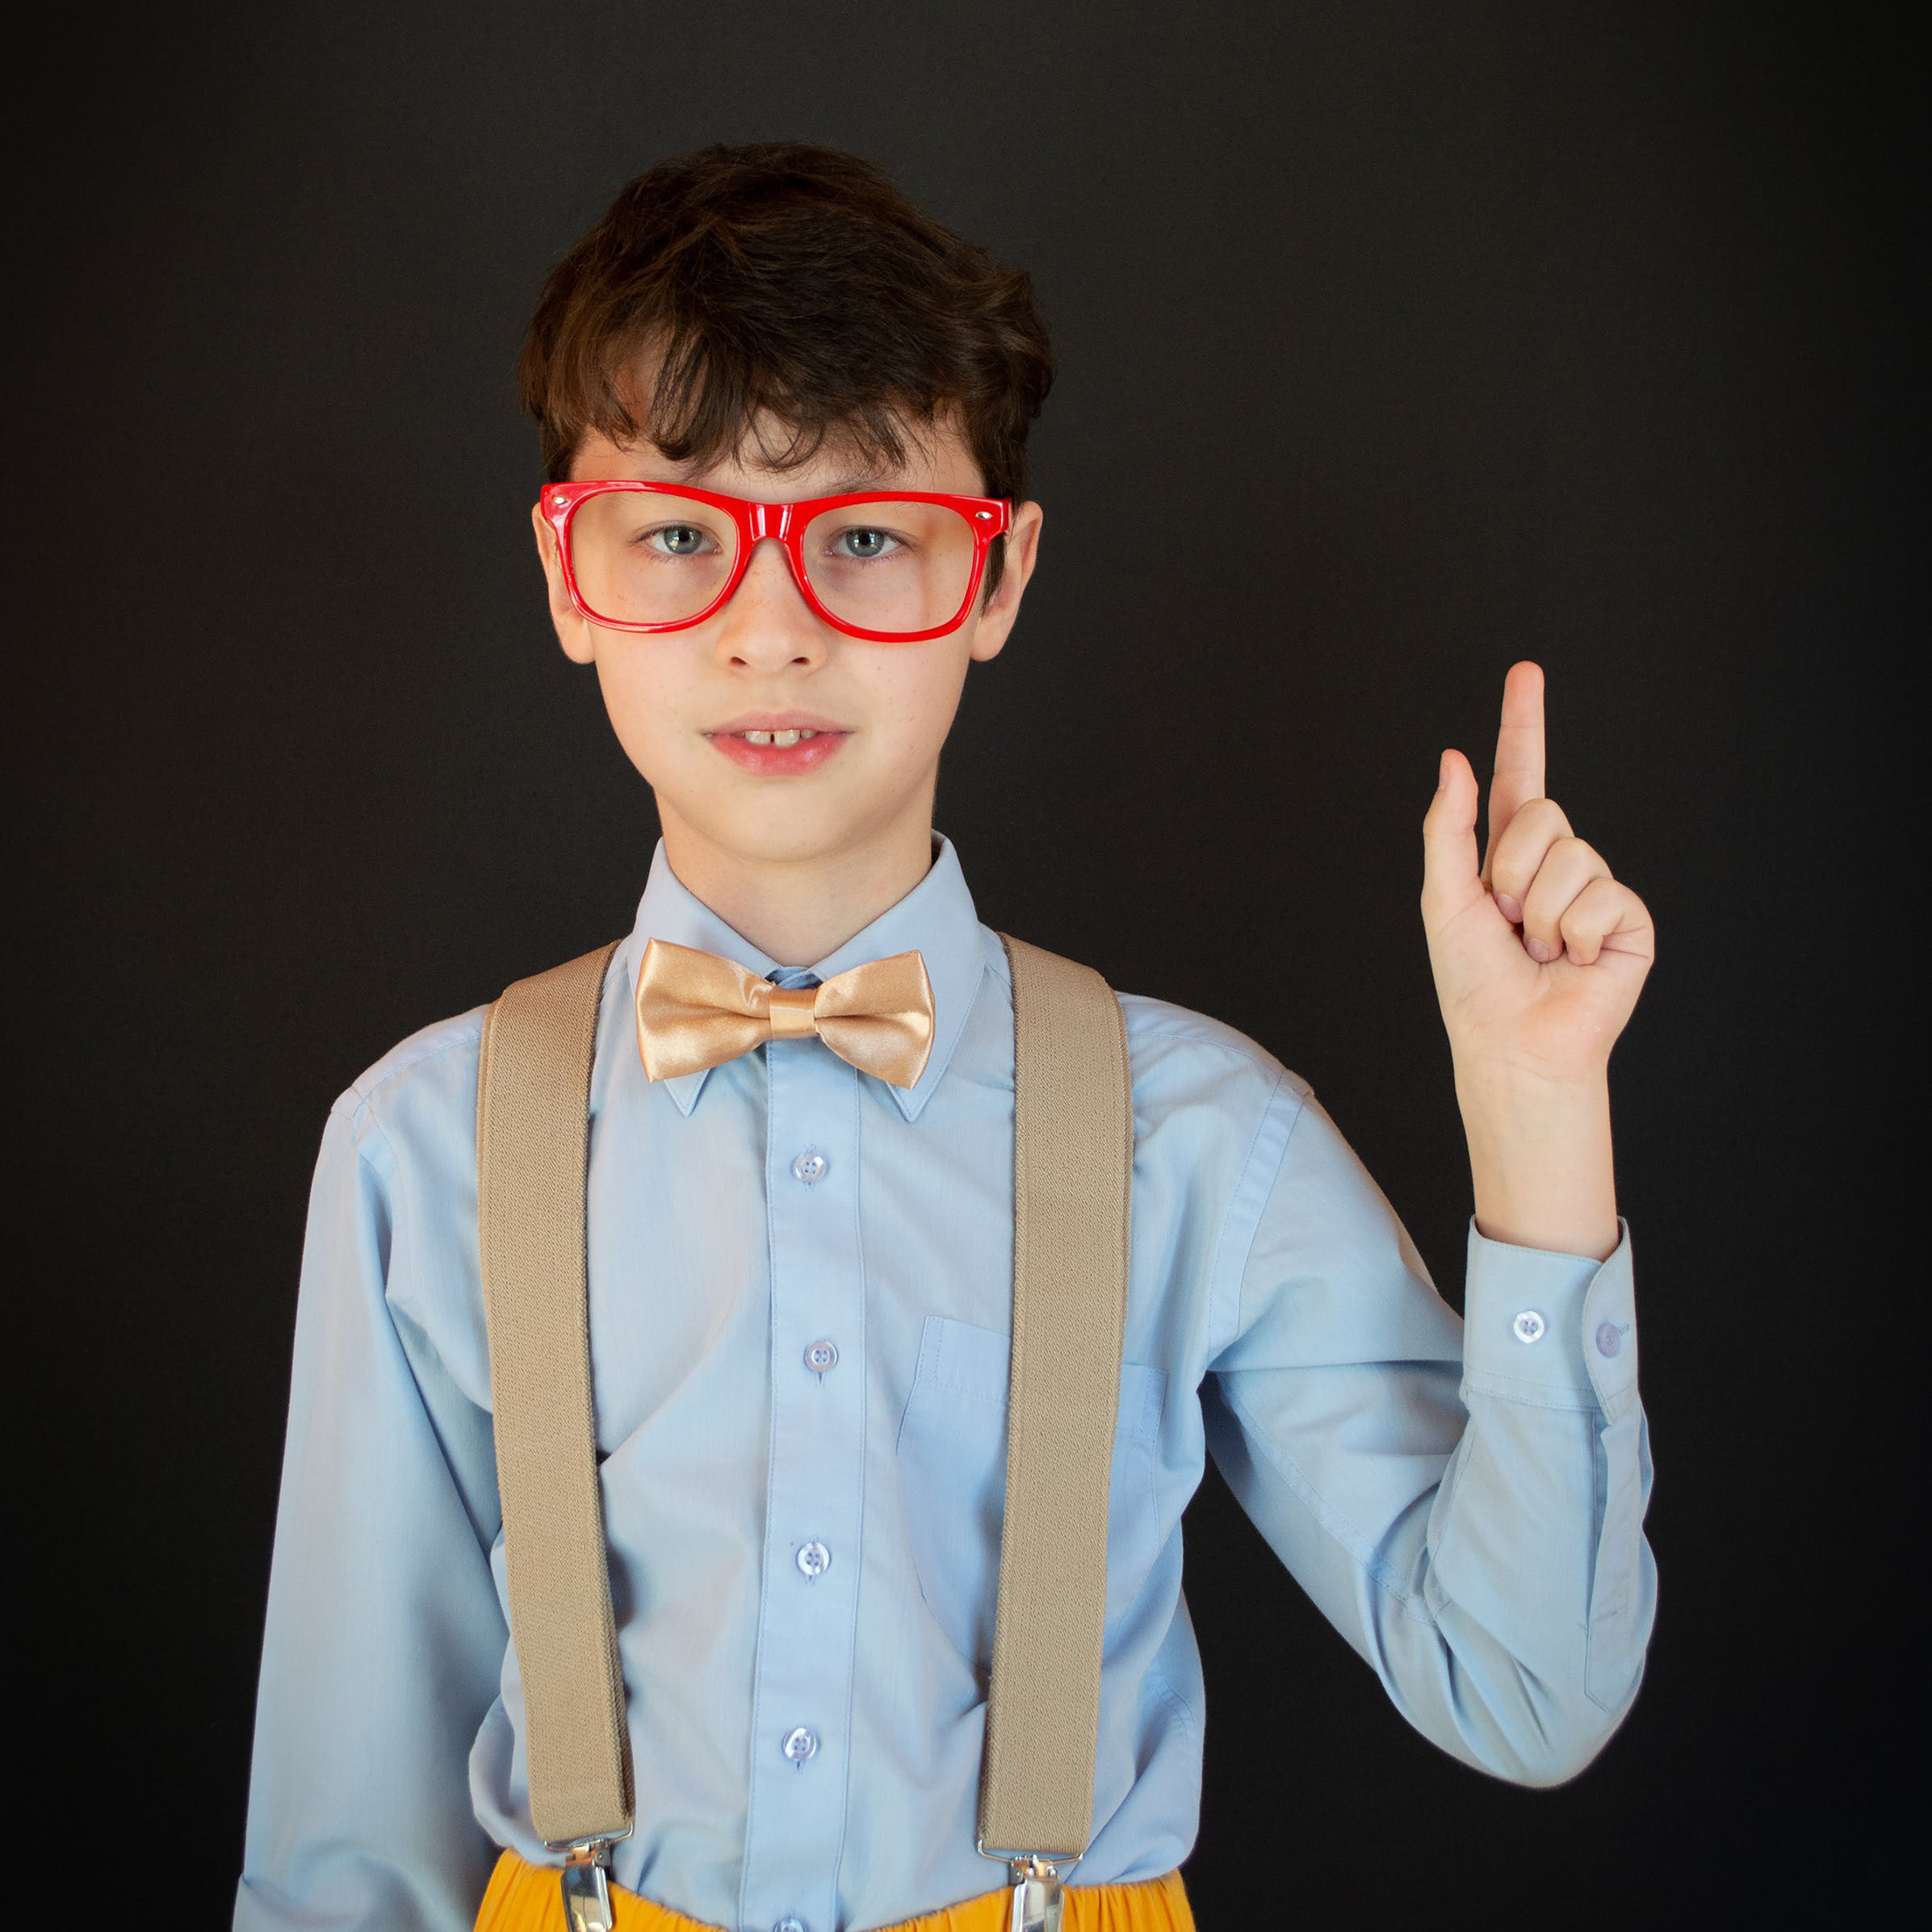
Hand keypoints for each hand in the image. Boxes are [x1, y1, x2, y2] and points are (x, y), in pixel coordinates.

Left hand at [1421, 661, 1654, 1092]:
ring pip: (1571, 854)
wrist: (1511, 1044)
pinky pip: (1601, 895)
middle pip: (1543, 813)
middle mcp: (1555, 864)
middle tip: (1508, 923)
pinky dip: (1574, 934)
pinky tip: (1573, 962)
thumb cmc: (1474, 983)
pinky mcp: (1628, 921)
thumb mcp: (1444, 898)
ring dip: (1540, 910)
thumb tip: (1455, 759)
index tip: (1527, 672)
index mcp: (1508, 854)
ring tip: (1537, 950)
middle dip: (1511, 869)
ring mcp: (1595, 889)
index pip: (1521, 776)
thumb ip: (1448, 827)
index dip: (1524, 725)